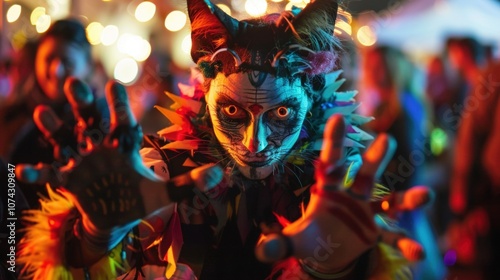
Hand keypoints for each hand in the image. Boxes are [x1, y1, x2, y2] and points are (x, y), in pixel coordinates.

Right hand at [15, 78, 221, 246]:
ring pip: (65, 139)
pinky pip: (50, 174)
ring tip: (44, 112)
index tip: (116, 84)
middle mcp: (101, 147)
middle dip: (82, 103)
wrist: (119, 216)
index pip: (122, 120)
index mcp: (124, 144)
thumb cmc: (141, 197)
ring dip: (54, 127)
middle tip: (75, 84)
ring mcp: (82, 161)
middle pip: (90, 120)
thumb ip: (190, 183)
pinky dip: (37, 172)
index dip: (118, 105)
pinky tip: (23, 170)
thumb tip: (221, 174)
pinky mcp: (68, 180)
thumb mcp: (167, 191)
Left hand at [255, 115, 429, 275]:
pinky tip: (418, 253)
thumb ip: (278, 244)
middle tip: (386, 140)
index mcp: (327, 191)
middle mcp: (351, 196)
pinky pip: (394, 236)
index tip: (338, 117)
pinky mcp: (375, 232)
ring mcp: (366, 213)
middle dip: (374, 159)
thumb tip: (261, 250)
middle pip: (366, 174)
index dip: (334, 142)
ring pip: (390, 201)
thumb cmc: (309, 239)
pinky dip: (406, 244)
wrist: (326, 253)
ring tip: (425, 195)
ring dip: (407, 198)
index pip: (331, 162)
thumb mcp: (293, 241)